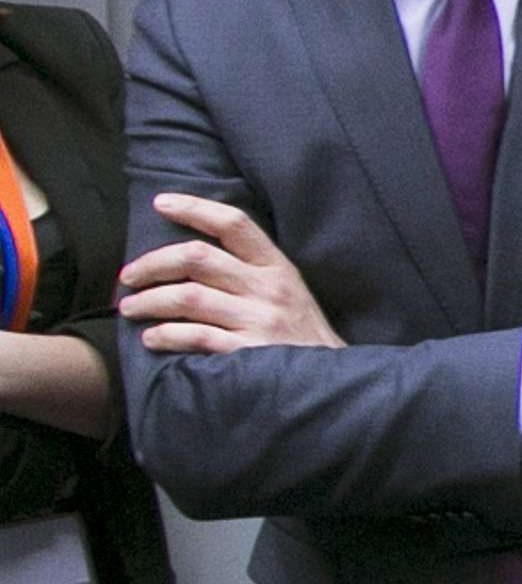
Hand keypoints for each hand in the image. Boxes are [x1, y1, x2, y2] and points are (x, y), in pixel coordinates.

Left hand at [119, 194, 342, 351]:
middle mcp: (268, 288)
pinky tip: (152, 338)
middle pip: (197, 258)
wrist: (331, 380)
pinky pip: (195, 336)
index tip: (160, 203)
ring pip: (188, 298)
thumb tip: (193, 252)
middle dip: (152, 264)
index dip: (193, 208)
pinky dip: (165, 335)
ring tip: (130, 308)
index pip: (233, 224)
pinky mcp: (249, 352)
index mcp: (277, 267)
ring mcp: (259, 320)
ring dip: (148, 301)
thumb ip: (251, 269)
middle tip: (128, 277)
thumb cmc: (300, 334)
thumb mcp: (289, 290)